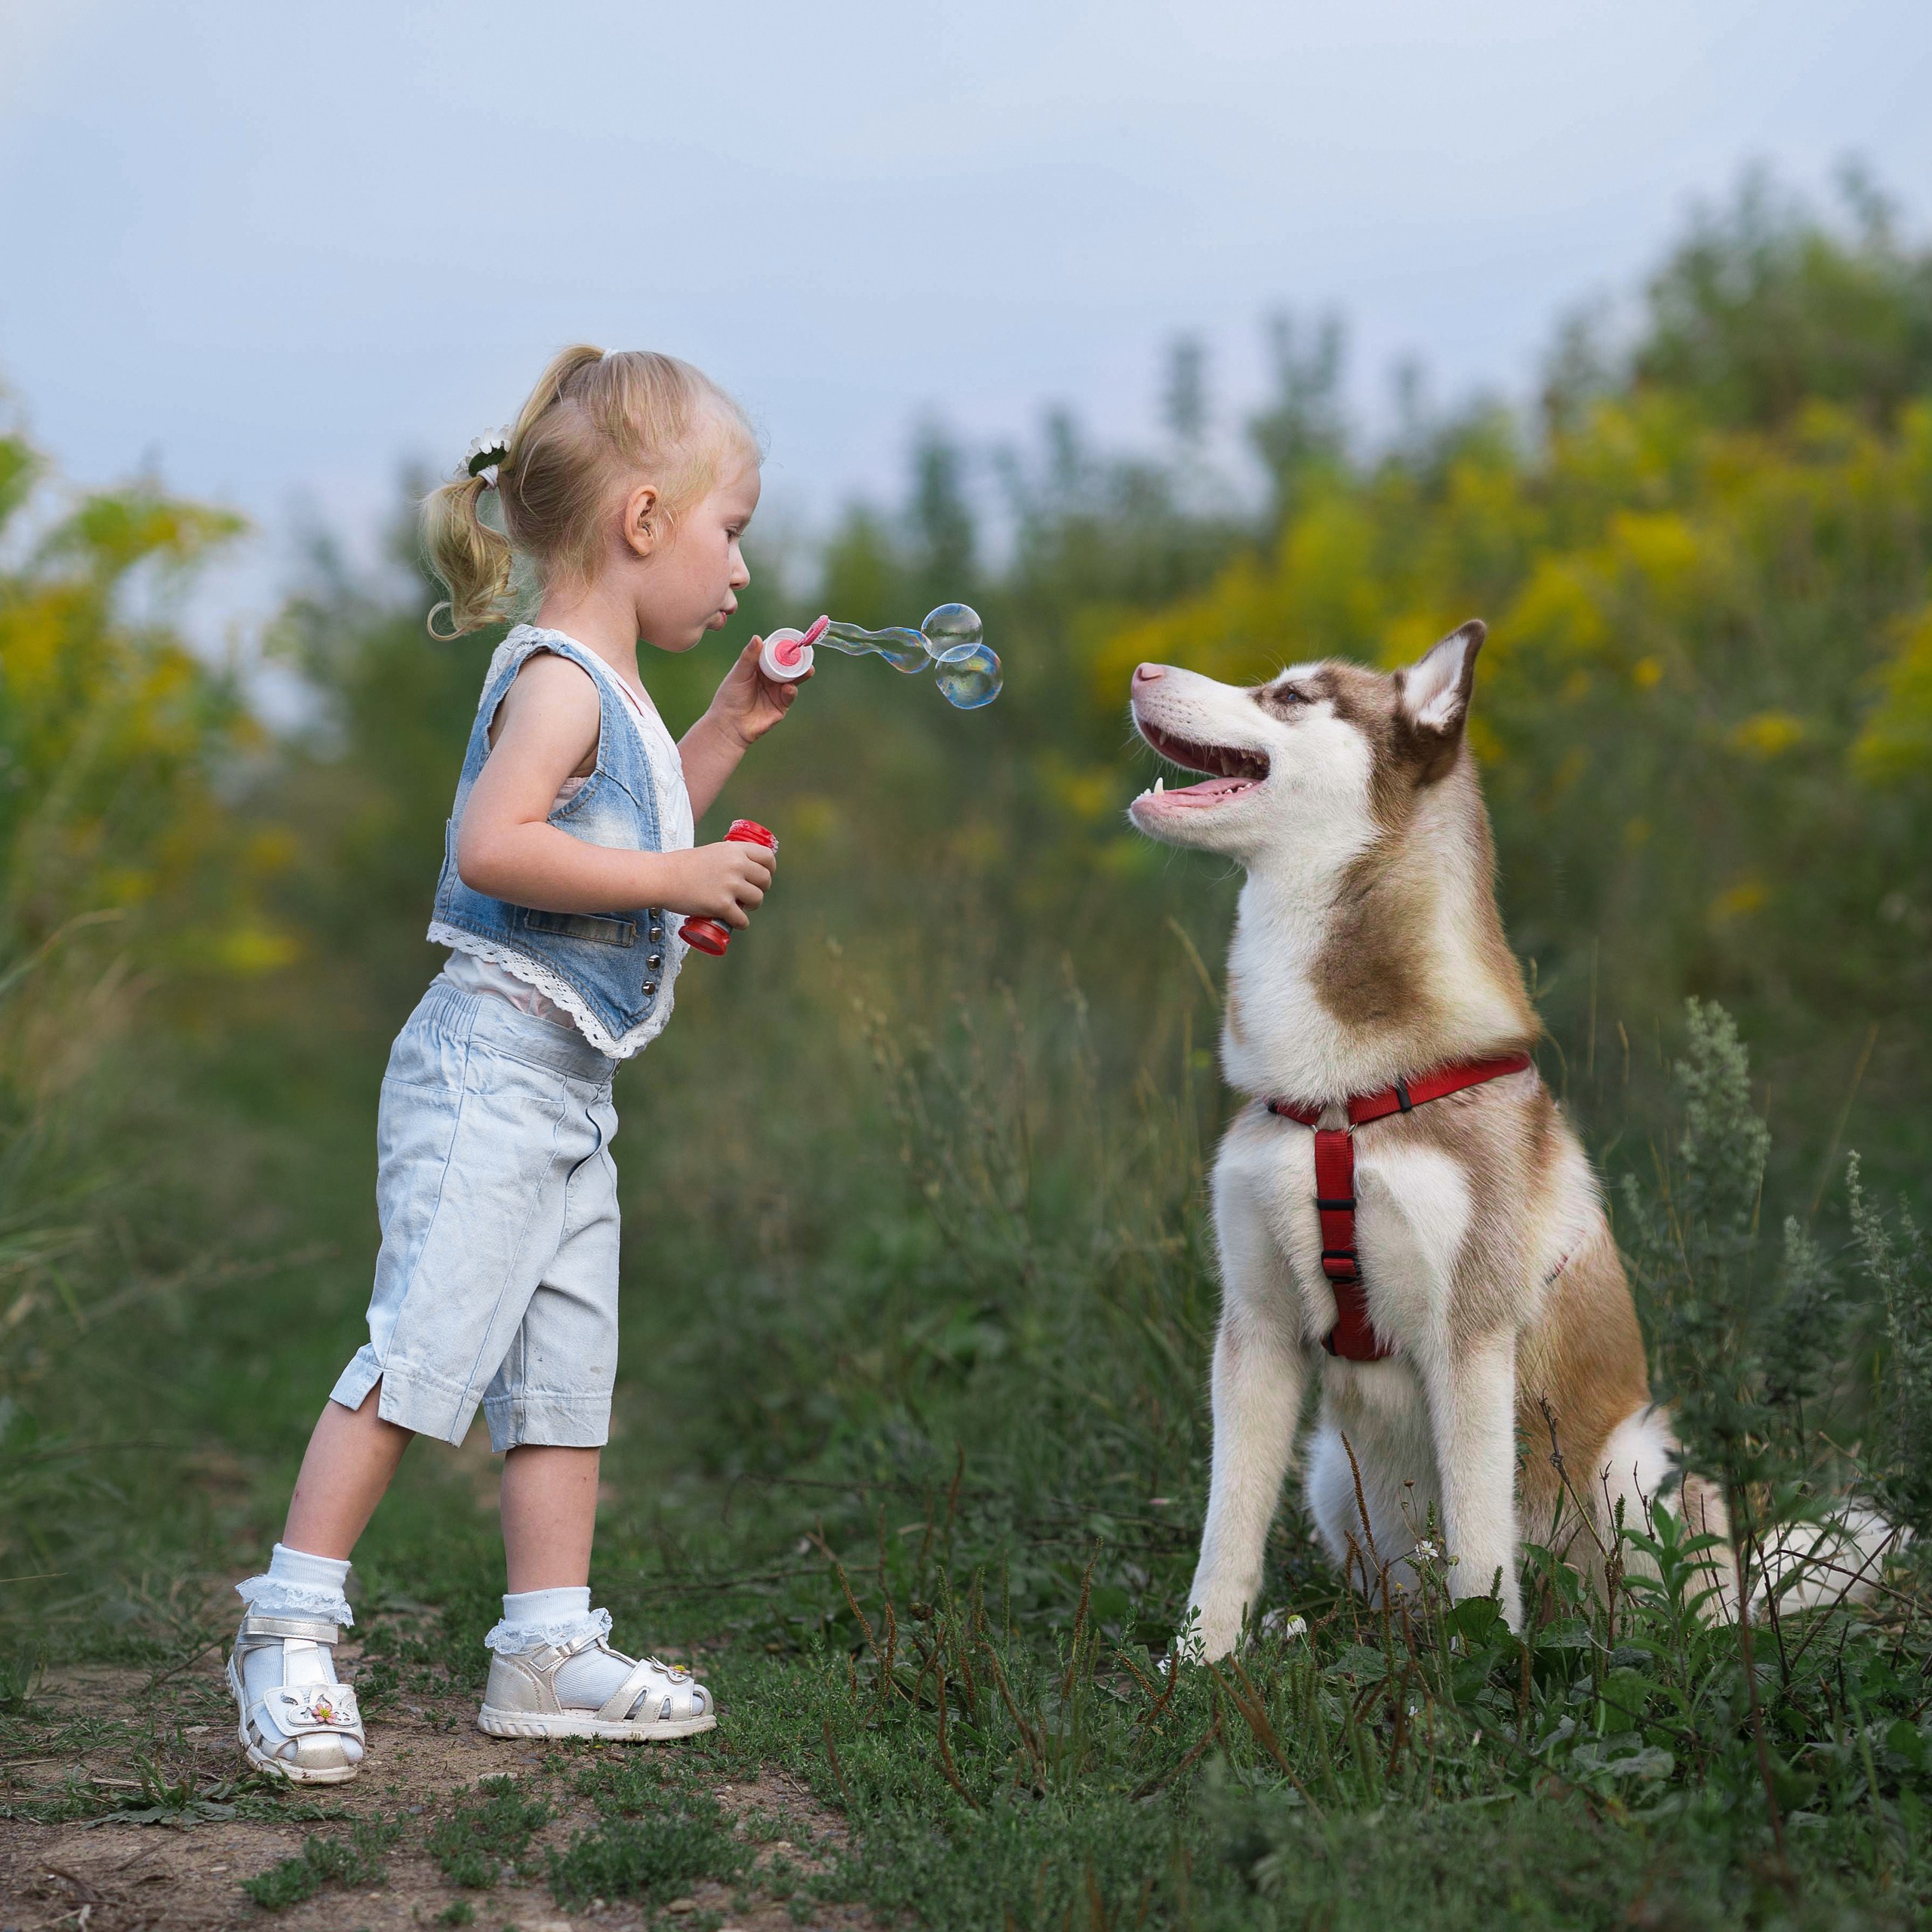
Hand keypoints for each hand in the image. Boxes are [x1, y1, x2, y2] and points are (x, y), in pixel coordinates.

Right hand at [653, 839, 775, 929]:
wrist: (662, 877)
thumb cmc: (683, 865)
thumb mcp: (712, 852)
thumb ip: (729, 858)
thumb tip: (745, 868)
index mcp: (735, 849)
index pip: (767, 857)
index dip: (769, 868)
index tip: (763, 876)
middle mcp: (736, 865)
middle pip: (765, 880)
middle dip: (761, 889)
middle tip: (749, 895)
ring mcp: (730, 885)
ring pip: (757, 900)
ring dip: (751, 906)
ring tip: (741, 907)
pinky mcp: (721, 904)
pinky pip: (742, 919)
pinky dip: (741, 923)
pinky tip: (736, 922)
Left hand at [706, 637, 810, 749]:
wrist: (729, 725)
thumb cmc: (729, 698)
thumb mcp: (739, 674)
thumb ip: (749, 657)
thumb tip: (757, 637)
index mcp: (759, 669)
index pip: (773, 655)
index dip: (782, 648)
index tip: (792, 640)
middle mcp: (769, 680)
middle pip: (787, 667)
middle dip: (798, 661)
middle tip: (806, 653)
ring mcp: (776, 693)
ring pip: (792, 681)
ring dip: (801, 675)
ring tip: (807, 669)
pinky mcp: (780, 706)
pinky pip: (789, 696)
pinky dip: (791, 691)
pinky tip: (789, 687)